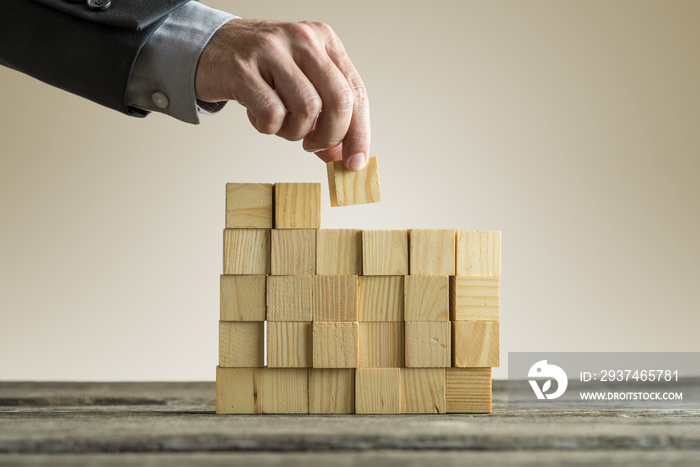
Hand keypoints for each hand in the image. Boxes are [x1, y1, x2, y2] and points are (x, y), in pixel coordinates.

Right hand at [195, 19, 369, 170]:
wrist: (210, 47)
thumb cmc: (261, 68)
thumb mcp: (301, 82)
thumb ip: (325, 115)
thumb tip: (343, 156)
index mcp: (324, 40)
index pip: (356, 92)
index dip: (359, 133)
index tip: (355, 162)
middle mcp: (302, 39)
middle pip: (339, 101)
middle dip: (331, 137)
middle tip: (314, 147)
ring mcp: (272, 51)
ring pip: (307, 110)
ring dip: (295, 132)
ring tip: (281, 125)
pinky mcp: (243, 69)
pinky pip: (272, 114)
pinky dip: (268, 127)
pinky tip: (259, 116)